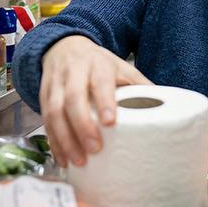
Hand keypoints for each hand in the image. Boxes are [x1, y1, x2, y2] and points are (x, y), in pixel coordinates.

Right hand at [39, 35, 152, 167]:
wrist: (64, 46)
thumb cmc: (98, 63)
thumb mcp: (121, 66)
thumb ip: (139, 85)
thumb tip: (165, 109)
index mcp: (97, 64)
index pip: (100, 81)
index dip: (104, 101)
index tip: (110, 122)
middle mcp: (73, 72)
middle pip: (72, 98)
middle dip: (82, 125)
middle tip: (94, 149)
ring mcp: (55, 83)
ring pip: (54, 111)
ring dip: (64, 138)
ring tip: (77, 161)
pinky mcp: (43, 95)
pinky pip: (44, 119)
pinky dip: (52, 141)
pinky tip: (62, 158)